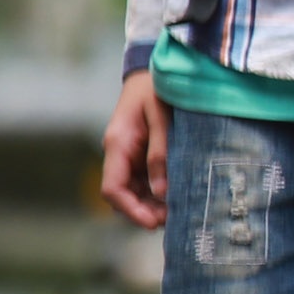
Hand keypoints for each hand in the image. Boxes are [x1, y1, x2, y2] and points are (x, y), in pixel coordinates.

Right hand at [100, 70, 170, 227]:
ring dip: (153, 203)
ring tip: (181, 212)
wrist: (153, 70)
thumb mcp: (161, 118)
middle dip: (145, 211)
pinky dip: (159, 191)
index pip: (112, 188)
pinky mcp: (142, 153)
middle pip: (123, 194)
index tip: (152, 223)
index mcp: (117, 144)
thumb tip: (162, 191)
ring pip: (135, 190)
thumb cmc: (157, 88)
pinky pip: (146, 179)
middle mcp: (119, 153)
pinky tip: (179, 196)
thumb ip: (160, 152)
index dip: (130, 210)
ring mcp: (130, 154)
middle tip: (175, 220)